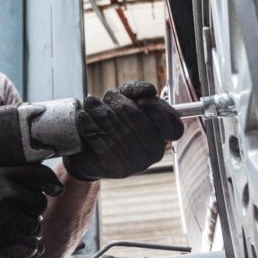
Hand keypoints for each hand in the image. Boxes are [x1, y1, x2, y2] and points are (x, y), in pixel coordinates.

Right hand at [0, 164, 58, 257]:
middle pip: (40, 202)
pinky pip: (33, 245)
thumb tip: (31, 180)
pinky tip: (16, 248)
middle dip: (32, 212)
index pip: (39, 173)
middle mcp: (7, 193)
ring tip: (9, 234)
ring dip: (27, 232)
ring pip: (36, 226)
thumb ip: (3, 178)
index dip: (50, 183)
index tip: (55, 189)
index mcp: (0, 175)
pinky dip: (28, 250)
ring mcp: (9, 217)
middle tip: (18, 218)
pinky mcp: (9, 240)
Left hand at [64, 81, 184, 180]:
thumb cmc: (112, 124)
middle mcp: (152, 153)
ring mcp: (133, 163)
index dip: (157, 109)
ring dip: (98, 108)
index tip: (141, 100)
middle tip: (106, 97)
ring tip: (90, 103)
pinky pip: (99, 136)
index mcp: (162, 138)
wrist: (89, 155)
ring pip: (114, 123)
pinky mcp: (112, 166)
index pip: (173, 126)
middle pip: (136, 116)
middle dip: (117, 100)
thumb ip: (138, 91)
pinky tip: (84, 117)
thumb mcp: (126, 103)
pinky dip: (88, 122)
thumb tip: (149, 91)